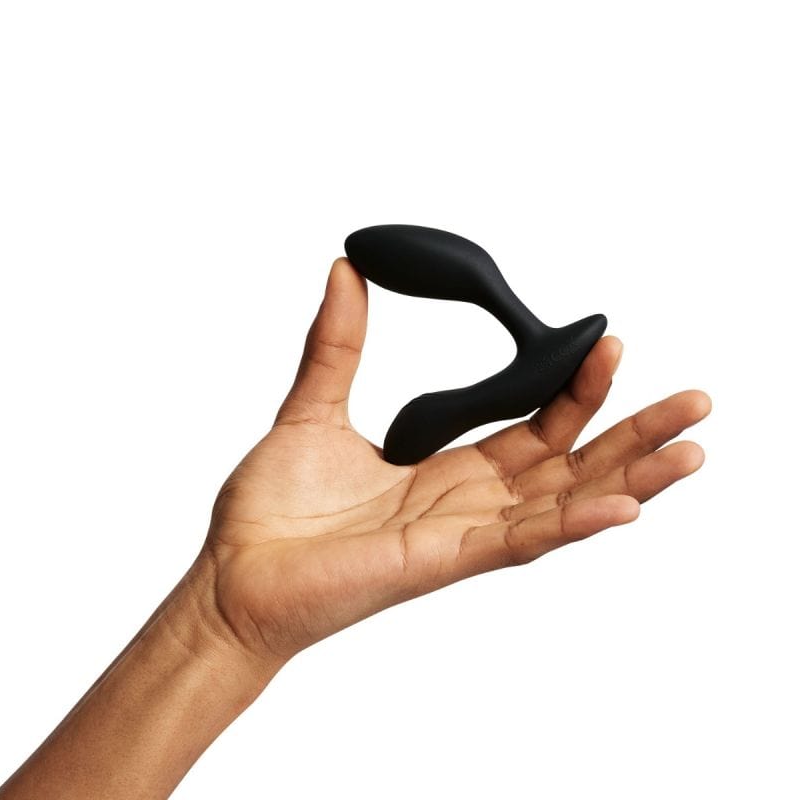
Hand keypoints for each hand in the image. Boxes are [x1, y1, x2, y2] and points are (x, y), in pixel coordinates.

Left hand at [204, 258, 710, 666]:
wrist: (232, 575)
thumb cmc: (273, 511)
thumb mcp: (314, 408)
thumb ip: (339, 344)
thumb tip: (344, 273)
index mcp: (443, 469)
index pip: (532, 428)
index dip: (572, 391)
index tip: (602, 347)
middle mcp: (464, 503)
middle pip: (568, 465)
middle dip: (631, 434)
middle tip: (690, 401)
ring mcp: (459, 535)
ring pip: (563, 504)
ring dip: (630, 478)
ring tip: (690, 448)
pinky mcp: (440, 561)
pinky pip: (520, 542)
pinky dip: (573, 524)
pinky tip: (623, 505)